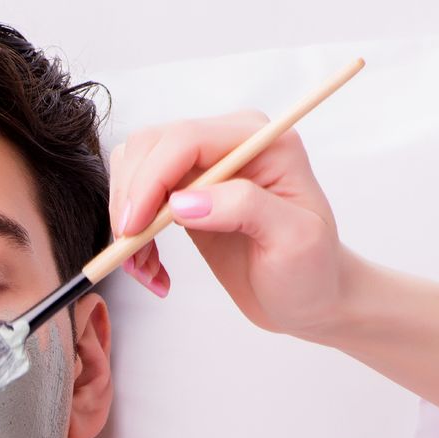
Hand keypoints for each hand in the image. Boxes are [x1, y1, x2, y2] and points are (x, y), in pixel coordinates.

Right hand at [106, 113, 353, 341]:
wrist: (310, 298)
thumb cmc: (312, 271)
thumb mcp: (295, 240)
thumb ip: (245, 208)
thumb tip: (182, 201)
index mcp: (259, 141)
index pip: (185, 139)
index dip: (150, 180)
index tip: (134, 229)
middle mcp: (227, 144)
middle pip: (148, 147)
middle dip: (130, 201)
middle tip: (132, 255)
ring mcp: (203, 167)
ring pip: (133, 170)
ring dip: (126, 222)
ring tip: (145, 270)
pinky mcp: (185, 195)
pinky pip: (136, 200)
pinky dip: (132, 238)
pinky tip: (153, 270)